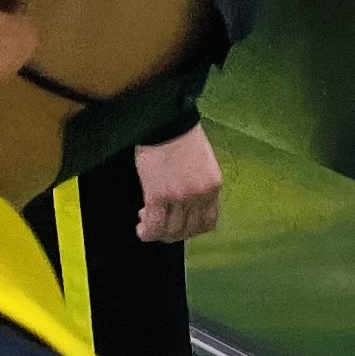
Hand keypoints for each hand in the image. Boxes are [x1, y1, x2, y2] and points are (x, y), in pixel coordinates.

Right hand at [134, 126, 223, 243]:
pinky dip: (147, 232)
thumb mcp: (202, 164)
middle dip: (173, 233)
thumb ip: (199, 186)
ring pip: (171, 232)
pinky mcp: (158, 196)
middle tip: (160, 224)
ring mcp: (180, 197)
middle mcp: (200, 195)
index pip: (208, 222)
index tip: (180, 224)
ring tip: (147, 221)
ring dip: (158, 232)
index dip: (192, 229)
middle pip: (188, 231)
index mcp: (213, 185)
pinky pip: (154, 227)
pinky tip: (141, 226)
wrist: (166, 123)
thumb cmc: (181, 137)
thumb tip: (188, 206)